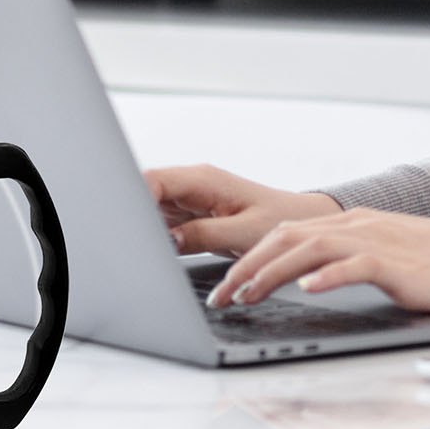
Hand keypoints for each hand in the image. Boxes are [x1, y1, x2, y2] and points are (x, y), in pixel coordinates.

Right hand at [146, 164, 340, 255]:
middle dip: (134, 214)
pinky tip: (159, 249)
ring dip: (145, 226)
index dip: (132, 197)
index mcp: (202, 180)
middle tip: (132, 242)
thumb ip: (202, 235)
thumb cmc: (283, 223)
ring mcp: (190, 198)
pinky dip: (158, 234)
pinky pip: (164, 220)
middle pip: (144, 191)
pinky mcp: (192, 213)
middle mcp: (191, 184)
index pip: (152, 179)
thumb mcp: (244, 234)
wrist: (303, 221)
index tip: (126, 224)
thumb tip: (166, 240)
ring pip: (151, 206)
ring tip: (146, 248)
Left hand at [208, 207, 429, 311]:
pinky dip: (328, 276)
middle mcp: (354, 227)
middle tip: (219, 297)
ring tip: (245, 295)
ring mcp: (376, 242)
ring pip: (308, 249)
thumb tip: (304, 279)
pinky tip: (307, 289)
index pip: (282, 235)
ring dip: (271, 273)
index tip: (221, 284)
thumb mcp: (384, 255)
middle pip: (284, 239)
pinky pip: (356, 265)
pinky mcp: (400, 264)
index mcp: (348, 225)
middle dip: (244, 268)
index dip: (247, 258)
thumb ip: (345, 261)